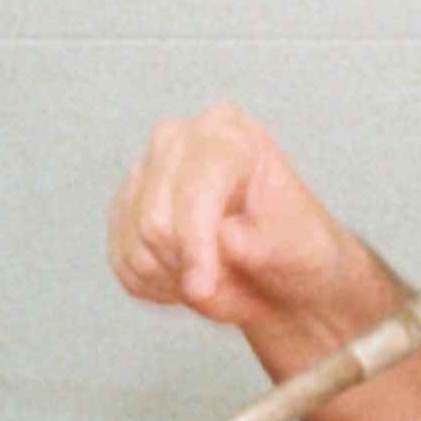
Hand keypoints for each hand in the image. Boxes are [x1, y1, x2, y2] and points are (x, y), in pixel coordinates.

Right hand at [109, 106, 379, 335]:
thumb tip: (225, 239)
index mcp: (227, 131)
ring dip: (179, 282)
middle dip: (190, 269)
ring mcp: (143, 174)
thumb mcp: (297, 246)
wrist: (280, 272)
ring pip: (138, 250)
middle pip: (154, 222)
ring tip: (219, 281)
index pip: (195, 188)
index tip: (203, 289)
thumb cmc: (294, 248)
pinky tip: (191, 279)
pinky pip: (126, 266)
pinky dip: (160, 287)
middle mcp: (176, 142)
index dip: (195, 243)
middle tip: (230, 287)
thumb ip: (261, 243)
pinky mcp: (123, 213)